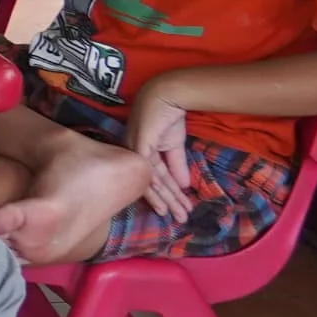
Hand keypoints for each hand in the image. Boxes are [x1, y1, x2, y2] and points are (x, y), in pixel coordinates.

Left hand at [127, 83, 194, 213]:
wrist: (167, 96)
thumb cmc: (167, 117)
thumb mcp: (175, 146)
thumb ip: (177, 166)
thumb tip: (184, 185)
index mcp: (139, 155)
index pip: (154, 180)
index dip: (167, 196)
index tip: (178, 210)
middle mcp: (132, 156)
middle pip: (151, 185)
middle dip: (168, 203)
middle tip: (181, 220)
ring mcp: (134, 152)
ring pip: (150, 183)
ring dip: (167, 200)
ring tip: (179, 215)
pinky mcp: (139, 147)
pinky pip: (149, 173)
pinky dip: (159, 189)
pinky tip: (166, 201)